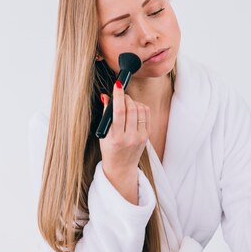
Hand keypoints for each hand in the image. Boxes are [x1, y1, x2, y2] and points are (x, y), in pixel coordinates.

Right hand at [99, 81, 150, 204]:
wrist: (121, 166)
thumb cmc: (109, 149)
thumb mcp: (103, 134)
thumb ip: (106, 114)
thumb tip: (106, 96)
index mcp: (116, 138)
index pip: (119, 112)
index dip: (118, 96)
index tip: (117, 85)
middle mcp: (130, 138)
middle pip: (131, 109)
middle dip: (126, 97)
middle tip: (120, 94)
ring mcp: (141, 137)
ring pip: (140, 110)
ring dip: (133, 101)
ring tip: (126, 103)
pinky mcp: (147, 135)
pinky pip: (146, 114)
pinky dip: (140, 107)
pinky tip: (134, 109)